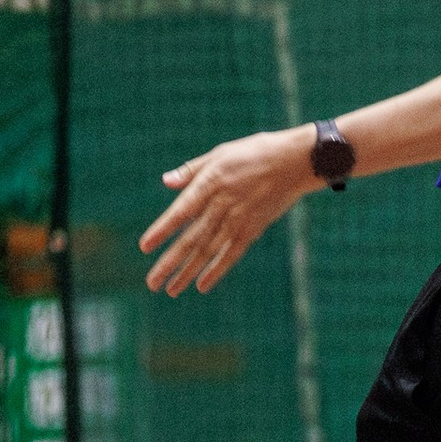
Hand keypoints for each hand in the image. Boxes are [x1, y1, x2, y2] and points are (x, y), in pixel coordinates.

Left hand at [140, 126, 312, 295]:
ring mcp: (239, 219)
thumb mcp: (220, 153)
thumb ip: (192, 171)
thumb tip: (165, 181)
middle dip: (170, 262)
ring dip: (188, 271)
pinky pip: (232, 253)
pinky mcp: (253, 228)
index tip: (144, 247)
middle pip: (192, 239)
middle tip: (152, 282)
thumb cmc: (254, 152)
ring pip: (209, 251)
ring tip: (171, 289)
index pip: (181, 211)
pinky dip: (217, 270)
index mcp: (210, 183)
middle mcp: (222, 204)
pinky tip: (202, 285)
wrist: (295, 162)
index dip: (162, 230)